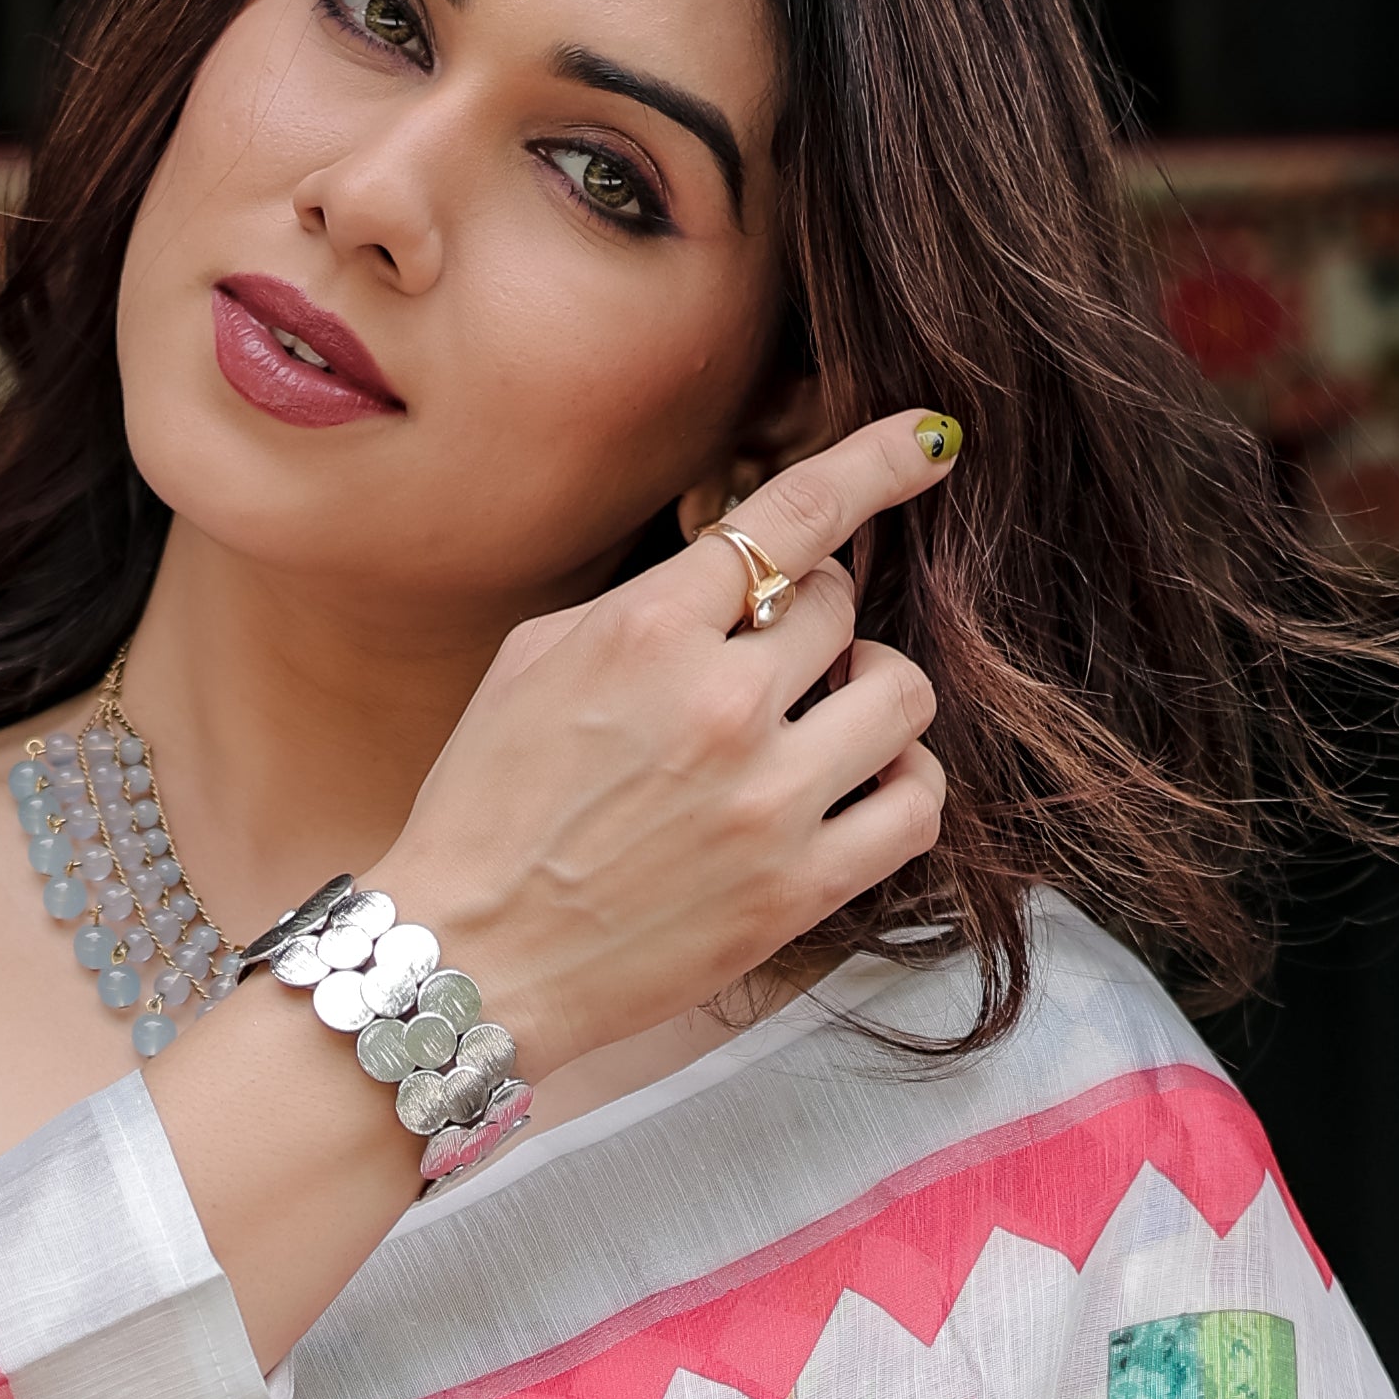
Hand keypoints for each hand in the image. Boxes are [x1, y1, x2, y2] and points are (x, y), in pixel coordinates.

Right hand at [378, 406, 958, 1075]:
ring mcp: (768, 801)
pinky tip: (861, 786)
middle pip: (840, 606)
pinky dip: (903, 782)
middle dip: (811, 622)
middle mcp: (721, 703)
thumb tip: (733, 574)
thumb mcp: (532, 663)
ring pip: (901, 694)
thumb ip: (642, 605)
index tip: (930, 439)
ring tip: (825, 721)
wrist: (468, 959)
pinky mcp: (797, 889)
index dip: (875, 463)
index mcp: (649, 631)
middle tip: (771, 663)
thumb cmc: (485, 811)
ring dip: (871, 694)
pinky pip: (917, 806)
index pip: (794, 514)